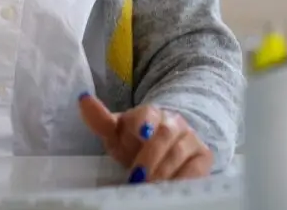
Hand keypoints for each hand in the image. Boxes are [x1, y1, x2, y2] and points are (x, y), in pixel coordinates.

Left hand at [78, 93, 212, 182]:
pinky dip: (184, 179)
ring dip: (164, 171)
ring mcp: (190, 138)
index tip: (140, 135)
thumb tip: (83, 99)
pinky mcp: (203, 157)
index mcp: (149, 113)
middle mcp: (173, 122)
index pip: (147, 115)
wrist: (165, 146)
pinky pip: (197, 168)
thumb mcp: (116, 133)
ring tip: (149, 187)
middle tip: (137, 177)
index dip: (143, 124)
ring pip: (180, 151)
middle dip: (150, 156)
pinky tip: (170, 188)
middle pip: (165, 134)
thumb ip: (100, 120)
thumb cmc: (135, 141)